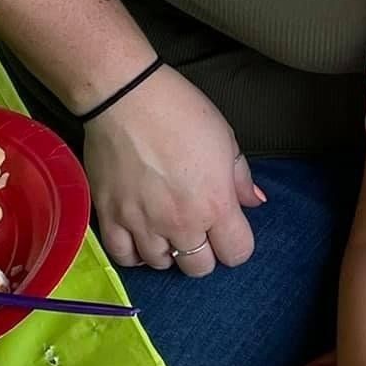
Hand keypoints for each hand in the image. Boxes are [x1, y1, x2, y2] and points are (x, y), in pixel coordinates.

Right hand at [83, 63, 263, 275]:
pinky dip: (135, 254)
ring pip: (162, 265)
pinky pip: (124, 257)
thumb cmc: (182, 111)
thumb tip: (254, 202)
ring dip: (169, 252)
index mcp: (215, 204)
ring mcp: (143, 223)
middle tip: (199, 230)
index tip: (230, 230)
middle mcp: (181, 223)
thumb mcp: (225, 139)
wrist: (126, 97)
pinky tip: (141, 238)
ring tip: (168, 229)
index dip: (236, 245)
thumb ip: (241, 178)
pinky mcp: (110, 217)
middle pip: (199, 268)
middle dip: (205, 253)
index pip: (237, 253)